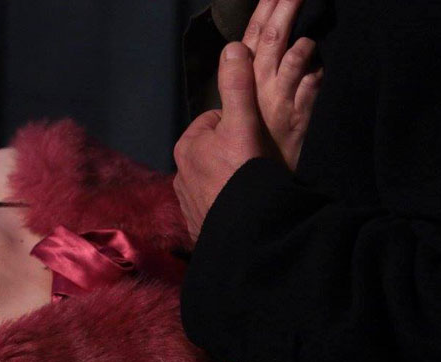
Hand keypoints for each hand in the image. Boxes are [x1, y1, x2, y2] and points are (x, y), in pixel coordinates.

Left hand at [174, 42, 267, 239]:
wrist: (244, 234)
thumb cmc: (242, 175)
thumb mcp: (243, 123)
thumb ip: (237, 86)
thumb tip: (232, 48)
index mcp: (186, 147)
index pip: (215, 122)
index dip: (239, 124)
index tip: (256, 136)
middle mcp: (180, 175)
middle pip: (215, 152)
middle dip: (235, 154)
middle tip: (259, 162)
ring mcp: (188, 203)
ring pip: (216, 179)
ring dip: (232, 180)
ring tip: (254, 186)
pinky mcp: (198, 226)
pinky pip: (216, 206)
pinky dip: (229, 204)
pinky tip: (246, 207)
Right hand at [241, 0, 322, 170]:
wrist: (253, 184)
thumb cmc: (251, 146)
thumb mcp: (241, 112)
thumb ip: (246, 81)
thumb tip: (250, 54)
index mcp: (246, 81)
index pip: (253, 36)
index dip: (264, 10)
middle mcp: (262, 86)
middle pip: (271, 39)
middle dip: (281, 9)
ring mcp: (281, 101)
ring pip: (289, 58)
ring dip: (296, 33)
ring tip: (305, 7)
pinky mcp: (299, 117)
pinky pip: (308, 88)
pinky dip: (311, 70)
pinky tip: (315, 54)